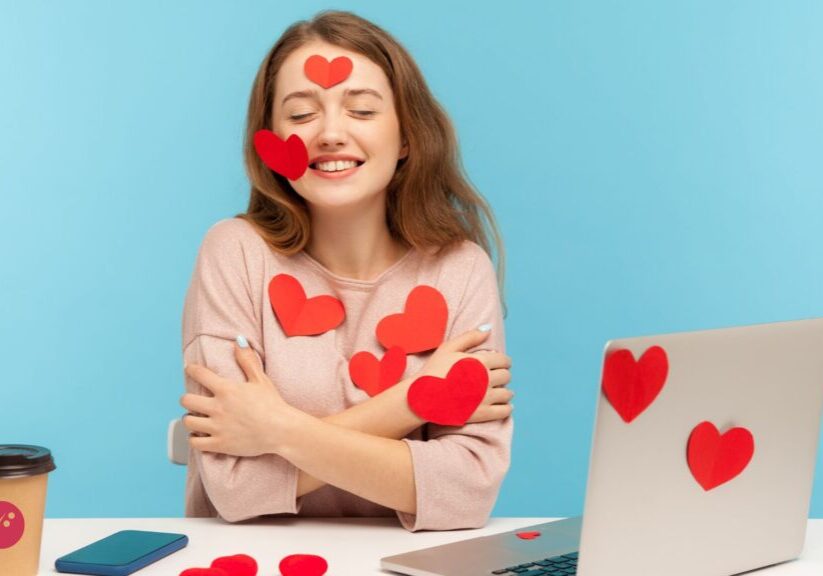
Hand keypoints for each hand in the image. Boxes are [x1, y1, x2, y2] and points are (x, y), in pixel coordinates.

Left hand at [180, 342, 297, 456]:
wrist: (281, 430)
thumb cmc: (273, 404)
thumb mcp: (260, 379)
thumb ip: (246, 360)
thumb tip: (238, 340)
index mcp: (226, 389)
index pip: (199, 374)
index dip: (192, 370)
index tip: (190, 370)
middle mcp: (218, 407)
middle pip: (186, 400)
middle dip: (187, 398)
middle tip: (193, 400)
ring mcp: (217, 427)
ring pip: (188, 421)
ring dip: (190, 418)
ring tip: (195, 418)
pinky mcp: (219, 444)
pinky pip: (194, 443)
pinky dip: (194, 438)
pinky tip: (199, 435)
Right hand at [417, 327, 512, 423]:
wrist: (423, 397)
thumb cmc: (433, 370)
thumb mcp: (448, 348)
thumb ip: (470, 337)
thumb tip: (488, 329)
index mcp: (480, 361)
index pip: (503, 360)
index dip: (504, 361)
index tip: (501, 364)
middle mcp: (486, 379)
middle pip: (506, 376)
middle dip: (502, 375)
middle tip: (497, 377)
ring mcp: (486, 397)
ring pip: (507, 393)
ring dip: (505, 391)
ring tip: (501, 392)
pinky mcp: (483, 413)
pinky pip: (504, 410)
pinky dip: (507, 407)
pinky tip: (504, 405)